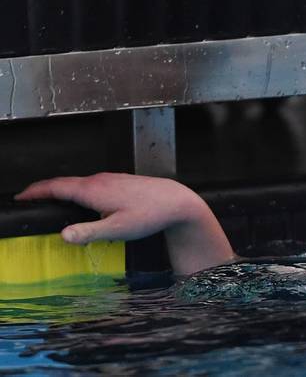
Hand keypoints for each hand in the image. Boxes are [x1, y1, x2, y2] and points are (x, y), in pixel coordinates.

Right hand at [16, 172, 234, 273]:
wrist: (177, 201)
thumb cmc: (150, 215)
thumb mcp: (118, 229)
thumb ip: (89, 232)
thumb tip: (62, 235)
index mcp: (93, 189)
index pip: (56, 187)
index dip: (35, 192)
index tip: (20, 197)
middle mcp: (99, 180)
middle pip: (64, 182)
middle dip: (43, 190)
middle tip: (27, 198)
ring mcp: (110, 179)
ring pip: (78, 183)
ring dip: (60, 189)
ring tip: (47, 199)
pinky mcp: (120, 182)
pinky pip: (91, 184)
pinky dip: (76, 190)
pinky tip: (80, 200)